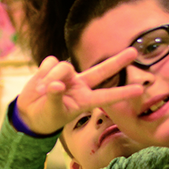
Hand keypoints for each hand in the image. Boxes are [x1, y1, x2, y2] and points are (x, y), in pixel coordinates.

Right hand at [16, 49, 143, 134]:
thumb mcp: (52, 112)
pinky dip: (43, 71)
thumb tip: (56, 84)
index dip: (121, 93)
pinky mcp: (52, 68)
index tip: (139, 90)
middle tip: (134, 52)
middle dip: (117, 61)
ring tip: (41, 90)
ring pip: (64, 66)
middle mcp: (79, 85)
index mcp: (84, 100)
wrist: (29, 113)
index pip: (105, 96)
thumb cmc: (46, 117)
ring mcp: (66, 76)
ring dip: (52, 76)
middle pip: (101, 71)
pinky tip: (38, 81)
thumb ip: (55, 98)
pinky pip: (50, 62)